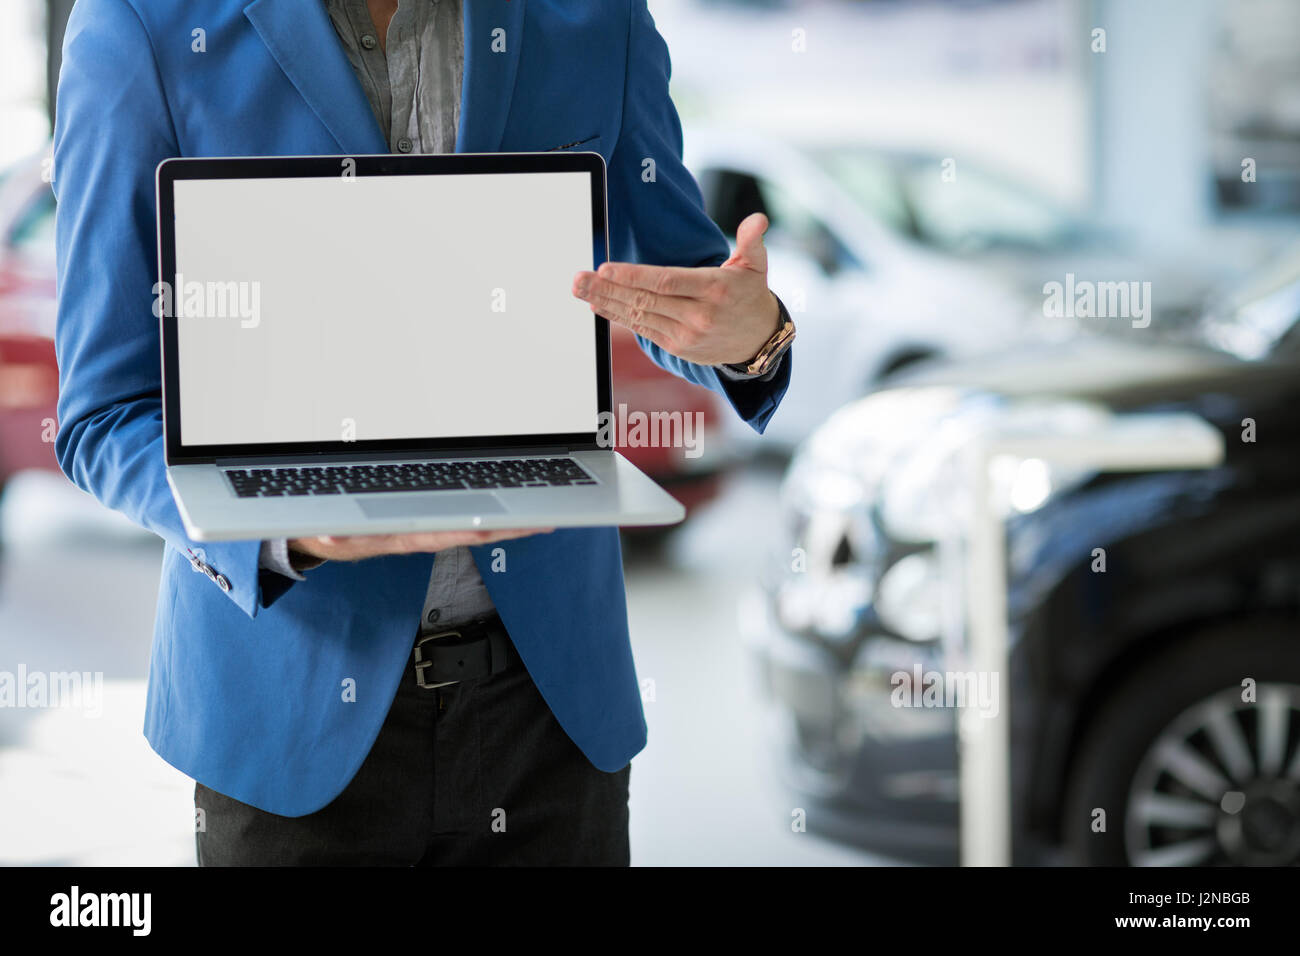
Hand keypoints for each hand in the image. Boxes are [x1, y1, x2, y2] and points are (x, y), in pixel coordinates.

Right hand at [288, 528, 553, 562]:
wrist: (320, 538)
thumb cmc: (328, 531)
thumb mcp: (326, 534)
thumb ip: (330, 536)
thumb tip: (331, 535)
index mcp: (401, 537)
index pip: (444, 533)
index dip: (474, 530)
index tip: (500, 528)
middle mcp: (421, 536)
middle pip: (472, 531)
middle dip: (508, 528)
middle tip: (543, 521)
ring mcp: (427, 532)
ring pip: (474, 528)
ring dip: (507, 524)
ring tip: (540, 517)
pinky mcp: (427, 525)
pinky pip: (466, 523)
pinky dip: (491, 520)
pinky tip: (514, 517)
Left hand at [572, 212, 780, 365]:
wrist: (759, 341)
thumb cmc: (750, 296)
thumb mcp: (756, 265)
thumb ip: (752, 240)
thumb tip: (758, 219)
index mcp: (715, 289)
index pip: (667, 281)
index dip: (634, 277)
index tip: (606, 269)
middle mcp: (699, 315)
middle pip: (646, 300)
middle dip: (608, 288)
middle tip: (579, 278)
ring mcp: (686, 334)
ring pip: (639, 316)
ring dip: (606, 302)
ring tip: (580, 290)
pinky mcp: (678, 347)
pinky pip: (642, 329)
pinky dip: (618, 317)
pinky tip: (598, 306)